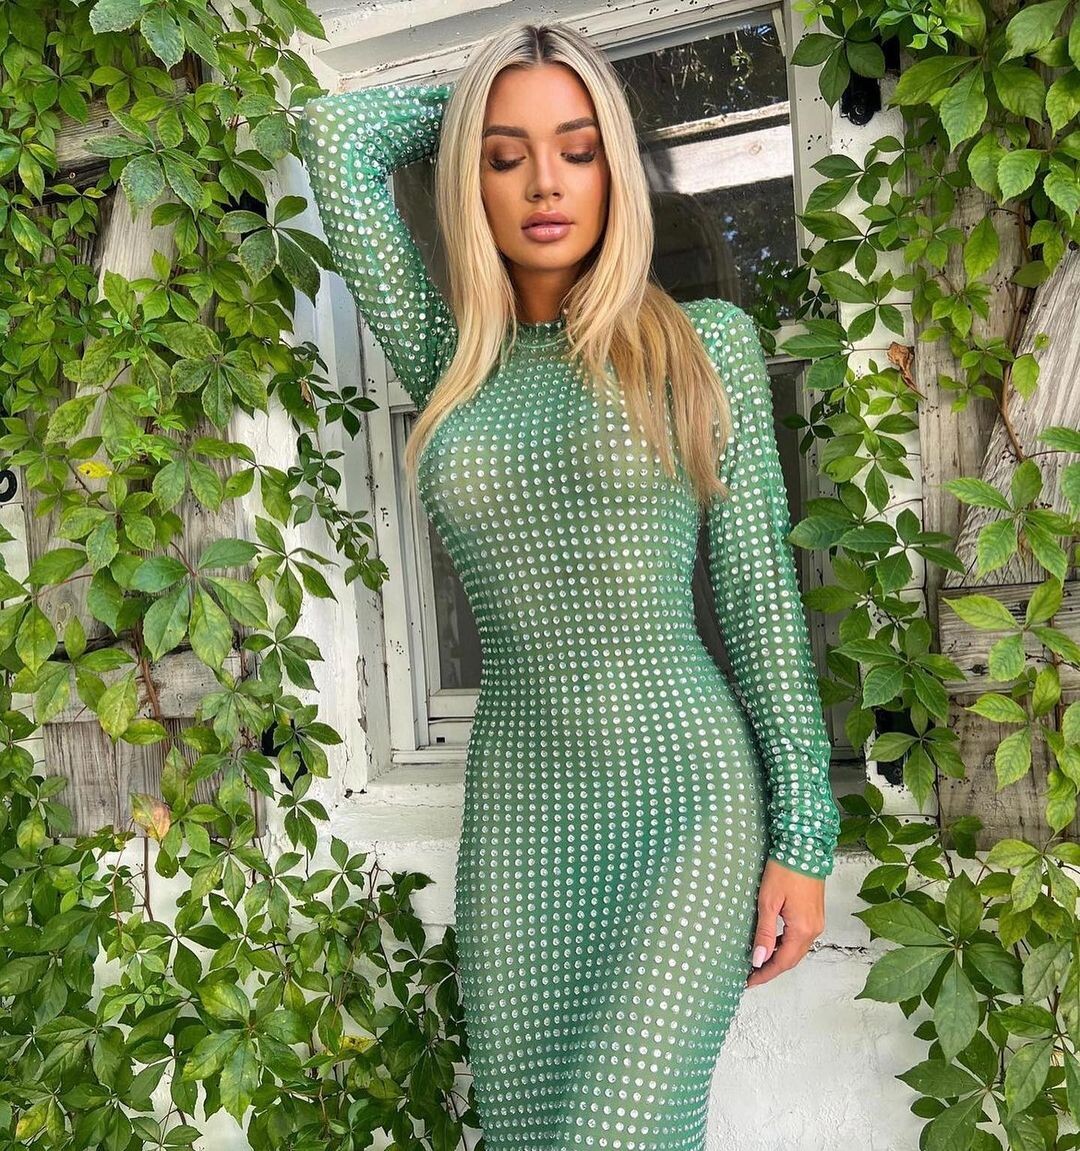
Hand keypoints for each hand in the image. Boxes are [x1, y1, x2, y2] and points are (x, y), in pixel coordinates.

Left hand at [744, 858, 825, 987]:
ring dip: (779, 957)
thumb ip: (764, 932)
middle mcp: (813, 930)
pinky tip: (772, 941)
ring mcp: (816, 922)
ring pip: (796, 949)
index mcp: (802, 930)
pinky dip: (785, 944)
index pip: (783, 962)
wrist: (804, 847)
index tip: (749, 981)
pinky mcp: (815, 914)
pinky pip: (800, 937)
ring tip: (758, 960)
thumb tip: (759, 959)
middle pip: (791, 958)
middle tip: (751, 974)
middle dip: (772, 968)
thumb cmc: (785, 870)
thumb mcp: (768, 902)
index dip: (765, 974)